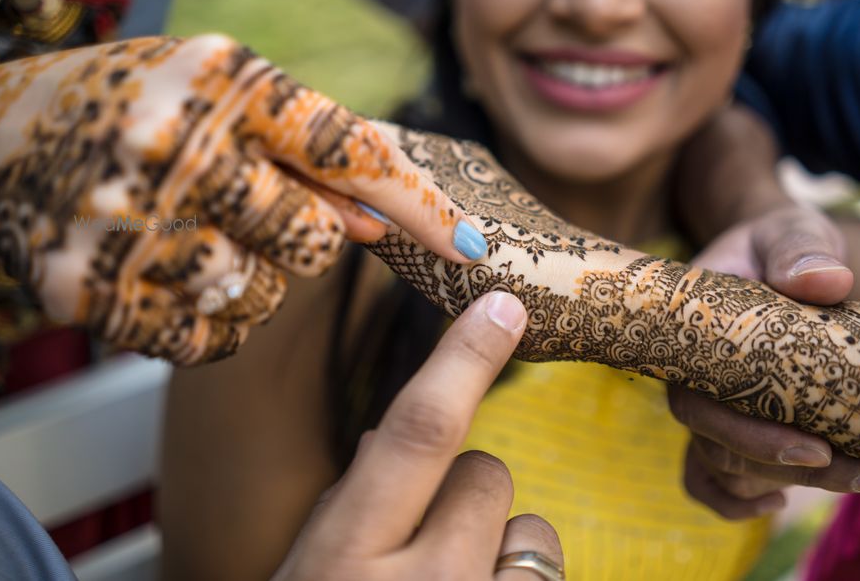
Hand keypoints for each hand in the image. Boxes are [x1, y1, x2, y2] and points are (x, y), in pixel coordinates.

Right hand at [0, 35, 486, 363]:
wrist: (2, 129)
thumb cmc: (140, 106)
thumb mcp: (227, 95)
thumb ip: (309, 153)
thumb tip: (381, 224)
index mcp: (220, 81)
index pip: (347, 151)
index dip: (418, 203)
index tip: (474, 246)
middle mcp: (172, 148)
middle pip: (312, 242)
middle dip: (301, 233)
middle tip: (246, 203)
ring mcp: (123, 224)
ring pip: (261, 295)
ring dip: (248, 275)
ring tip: (190, 230)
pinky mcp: (86, 291)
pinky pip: (206, 338)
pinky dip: (205, 316)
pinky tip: (167, 270)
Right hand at [272, 292, 564, 580]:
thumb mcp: (312, 566)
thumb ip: (350, 501)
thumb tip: (386, 436)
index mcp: (346, 555)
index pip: (420, 431)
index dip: (464, 360)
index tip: (502, 306)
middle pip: (485, 471)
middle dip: (460, 487)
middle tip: (423, 538)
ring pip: (526, 522)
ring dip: (493, 538)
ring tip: (451, 579)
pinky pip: (546, 565)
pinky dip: (515, 574)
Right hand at [671, 204, 859, 518]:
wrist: (767, 250)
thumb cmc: (774, 241)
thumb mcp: (787, 230)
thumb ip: (799, 248)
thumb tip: (827, 280)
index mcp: (690, 335)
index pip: (701, 400)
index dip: (750, 434)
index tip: (814, 449)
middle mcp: (689, 377)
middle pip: (720, 444)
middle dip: (792, 467)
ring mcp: (704, 402)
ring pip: (727, 464)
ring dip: (794, 483)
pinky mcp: (723, 419)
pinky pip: (704, 475)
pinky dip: (732, 501)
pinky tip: (778, 505)